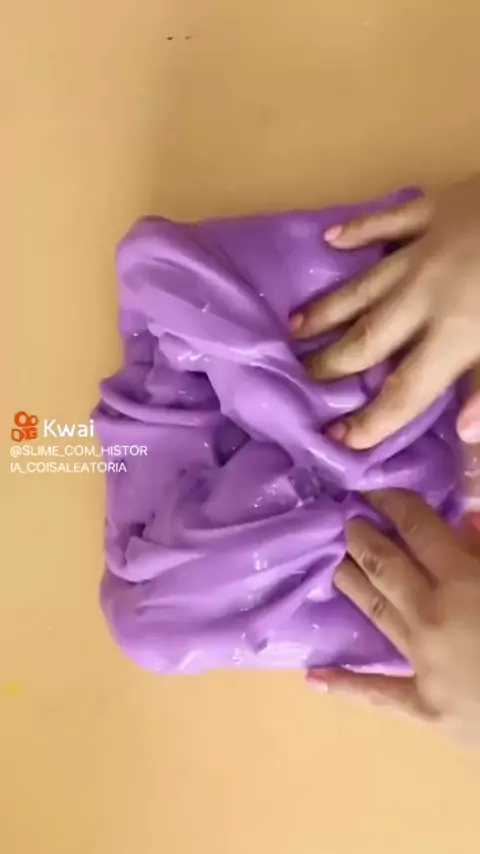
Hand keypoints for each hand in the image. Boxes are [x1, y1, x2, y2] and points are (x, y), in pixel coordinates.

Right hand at [290, 176, 479, 447]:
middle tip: (300, 379)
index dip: (372, 420)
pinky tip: (330, 237)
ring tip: (295, 327)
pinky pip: (388, 220)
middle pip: (368, 338)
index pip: (406, 390)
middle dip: (331, 363)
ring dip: (329, 308)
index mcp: (456, 333)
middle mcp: (425, 295)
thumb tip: (463, 434)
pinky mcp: (434, 209)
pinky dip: (358, 229)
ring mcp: (424, 249)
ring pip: (365, 286)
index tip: (337, 439)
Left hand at [307, 490, 479, 746]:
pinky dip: (347, 685)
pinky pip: (380, 693)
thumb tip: (467, 519)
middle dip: (361, 539)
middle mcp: (433, 616)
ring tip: (332, 564)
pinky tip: (312, 679)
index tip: (369, 489)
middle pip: (384, 566)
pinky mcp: (425, 707)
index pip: (418, 529)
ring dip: (350, 584)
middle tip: (344, 521)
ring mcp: (423, 663)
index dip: (392, 503)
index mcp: (464, 582)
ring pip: (375, 612)